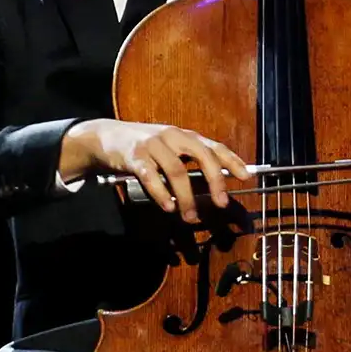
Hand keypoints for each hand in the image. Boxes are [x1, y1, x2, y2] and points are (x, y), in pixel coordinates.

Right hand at [61, 118, 252, 218]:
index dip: (232, 160)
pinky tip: (168, 206)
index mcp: (183, 135)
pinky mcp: (134, 157)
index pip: (213, 146)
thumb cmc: (142, 146)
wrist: (104, 137)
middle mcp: (172, 136)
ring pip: (177, 171)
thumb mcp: (168, 146)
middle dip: (215, 180)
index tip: (246, 176)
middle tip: (221, 202)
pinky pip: (151, 177)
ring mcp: (152, 145)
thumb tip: (214, 182)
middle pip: (201, 155)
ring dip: (186, 197)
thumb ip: (188, 159)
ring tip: (190, 216)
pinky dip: (161, 194)